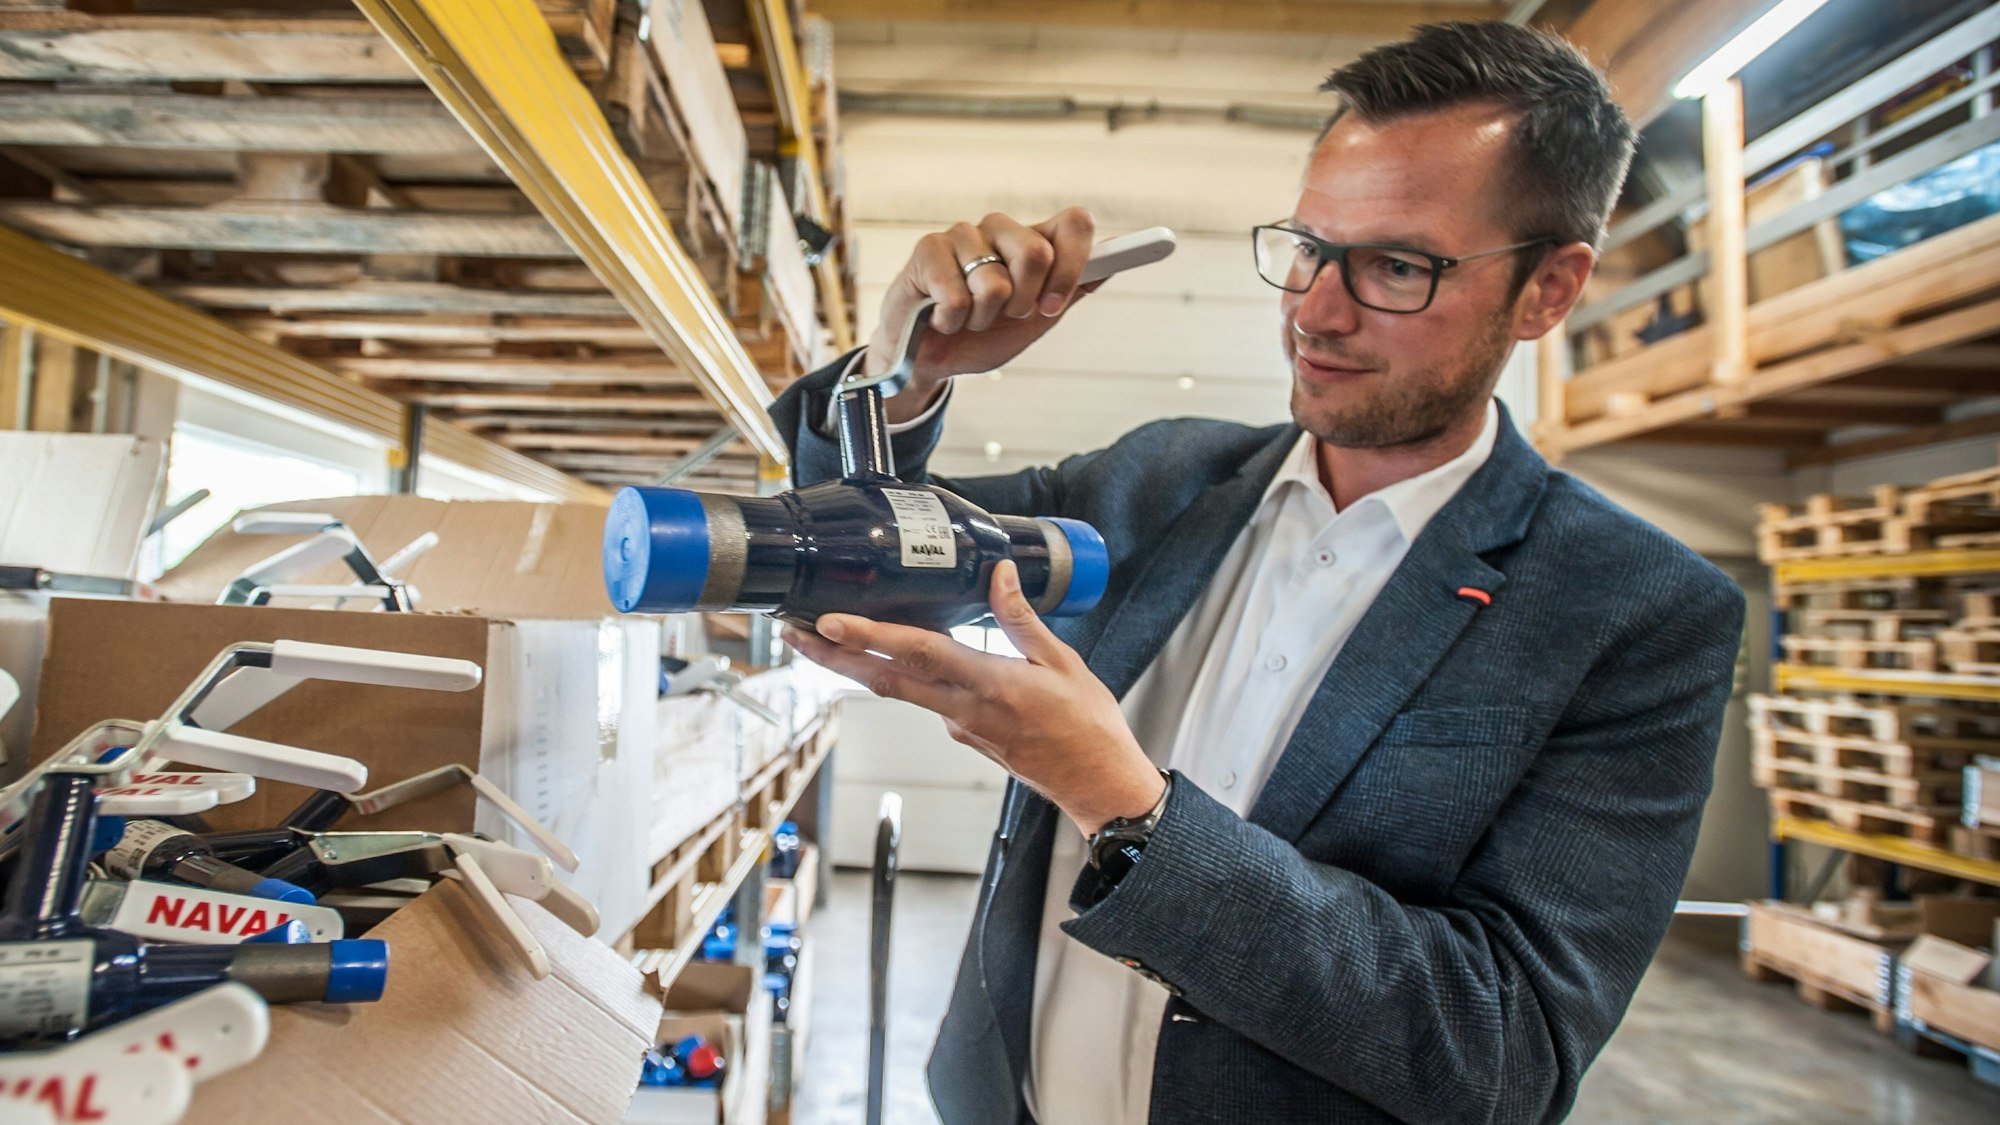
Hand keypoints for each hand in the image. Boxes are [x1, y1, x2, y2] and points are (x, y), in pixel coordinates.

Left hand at [780, 561, 1164, 835]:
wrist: (1097, 785)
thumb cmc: (1087, 727)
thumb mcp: (1064, 663)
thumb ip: (1022, 619)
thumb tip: (999, 574)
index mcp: (991, 686)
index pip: (918, 655)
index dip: (869, 638)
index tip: (829, 623)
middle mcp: (964, 710)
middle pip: (886, 679)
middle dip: (834, 656)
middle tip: (793, 631)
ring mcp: (960, 727)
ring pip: (900, 690)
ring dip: (858, 666)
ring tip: (825, 638)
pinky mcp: (965, 735)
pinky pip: (928, 699)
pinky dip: (906, 677)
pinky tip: (897, 658)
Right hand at [867, 208, 1098, 422]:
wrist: (930, 361)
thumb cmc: (982, 336)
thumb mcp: (1036, 321)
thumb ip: (1071, 291)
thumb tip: (1112, 263)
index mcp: (1032, 241)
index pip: (1073, 223)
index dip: (1073, 265)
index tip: (1053, 304)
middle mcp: (1000, 230)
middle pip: (1037, 251)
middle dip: (1022, 302)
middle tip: (1001, 314)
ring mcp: (963, 235)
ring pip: (994, 281)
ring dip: (982, 316)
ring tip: (966, 315)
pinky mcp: (929, 249)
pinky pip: (957, 295)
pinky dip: (951, 320)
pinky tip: (940, 316)